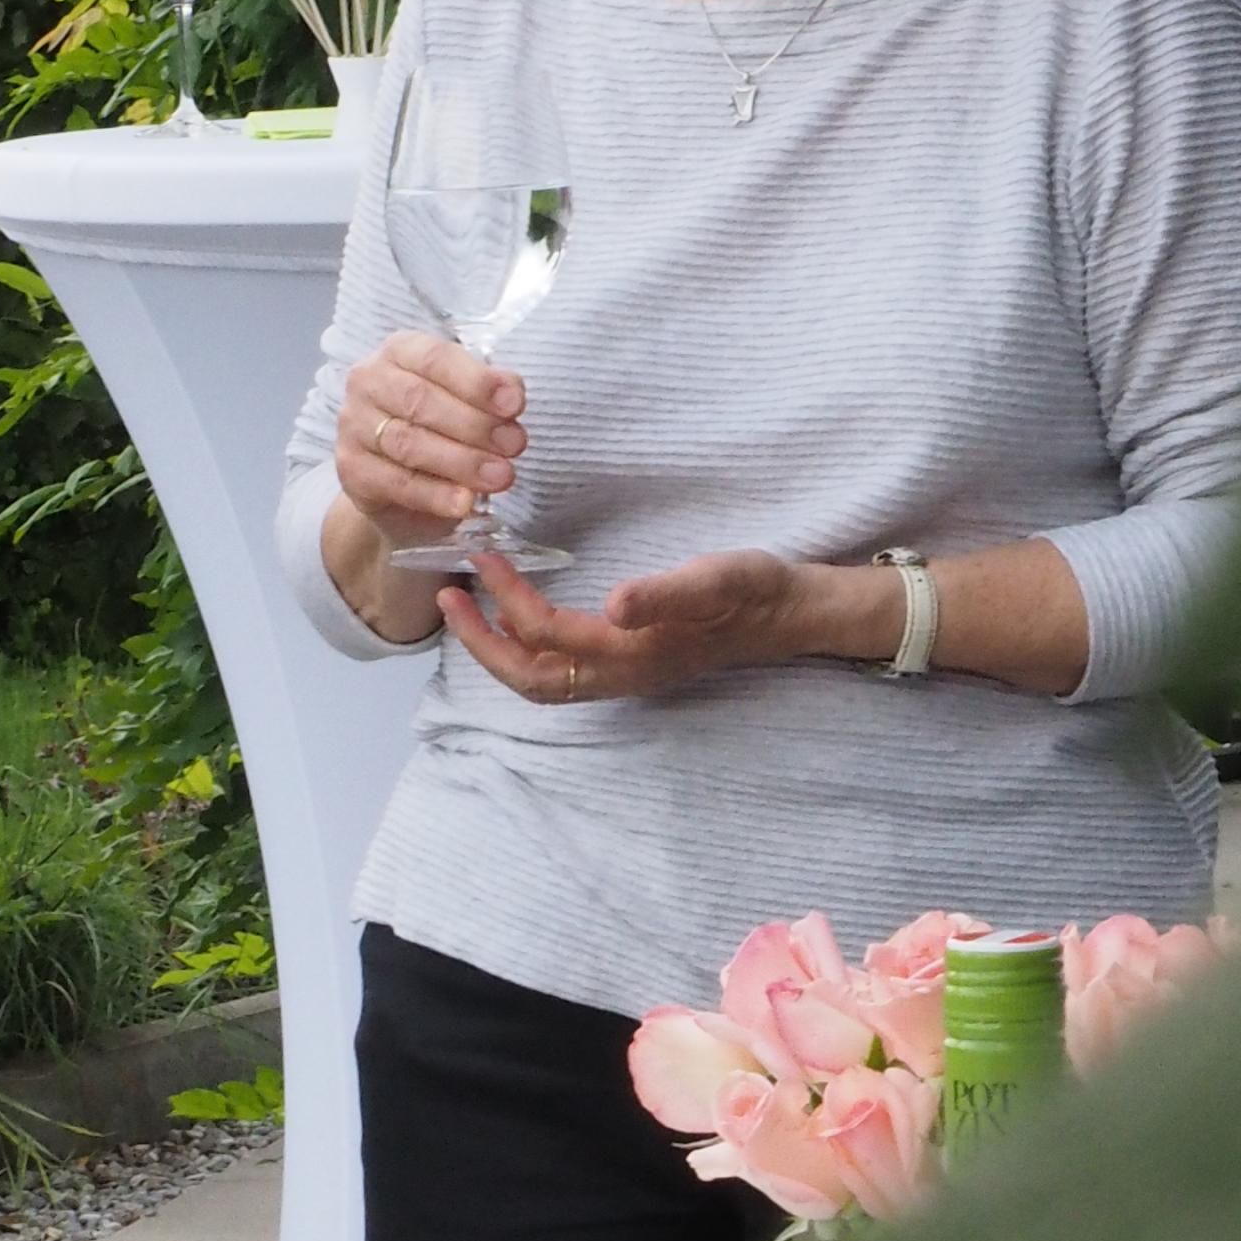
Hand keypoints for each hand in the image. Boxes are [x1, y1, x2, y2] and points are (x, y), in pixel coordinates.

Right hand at [334, 328, 523, 551]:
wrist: (398, 487)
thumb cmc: (439, 429)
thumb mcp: (467, 403)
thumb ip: (487, 395)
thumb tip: (511, 395)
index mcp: (400, 351)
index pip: (436, 358)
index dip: (477, 381)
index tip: (514, 404)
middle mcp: (368, 381)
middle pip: (420, 400)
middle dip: (474, 424)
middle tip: (514, 445)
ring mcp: (353, 425)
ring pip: (409, 443)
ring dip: (462, 461)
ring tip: (500, 476)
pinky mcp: (351, 469)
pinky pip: (397, 483)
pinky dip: (436, 495)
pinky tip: (466, 502)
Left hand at [442, 544, 884, 704]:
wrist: (794, 613)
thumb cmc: (756, 589)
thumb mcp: (717, 577)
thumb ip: (666, 592)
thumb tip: (614, 602)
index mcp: (634, 653)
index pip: (547, 635)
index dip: (506, 600)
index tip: (481, 558)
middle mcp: (622, 675)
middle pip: (531, 679)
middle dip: (482, 643)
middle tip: (447, 596)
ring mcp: (626, 675)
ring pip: (543, 682)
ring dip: (499, 650)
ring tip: (469, 608)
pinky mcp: (631, 664)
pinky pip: (562, 671)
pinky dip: (526, 649)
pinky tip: (517, 616)